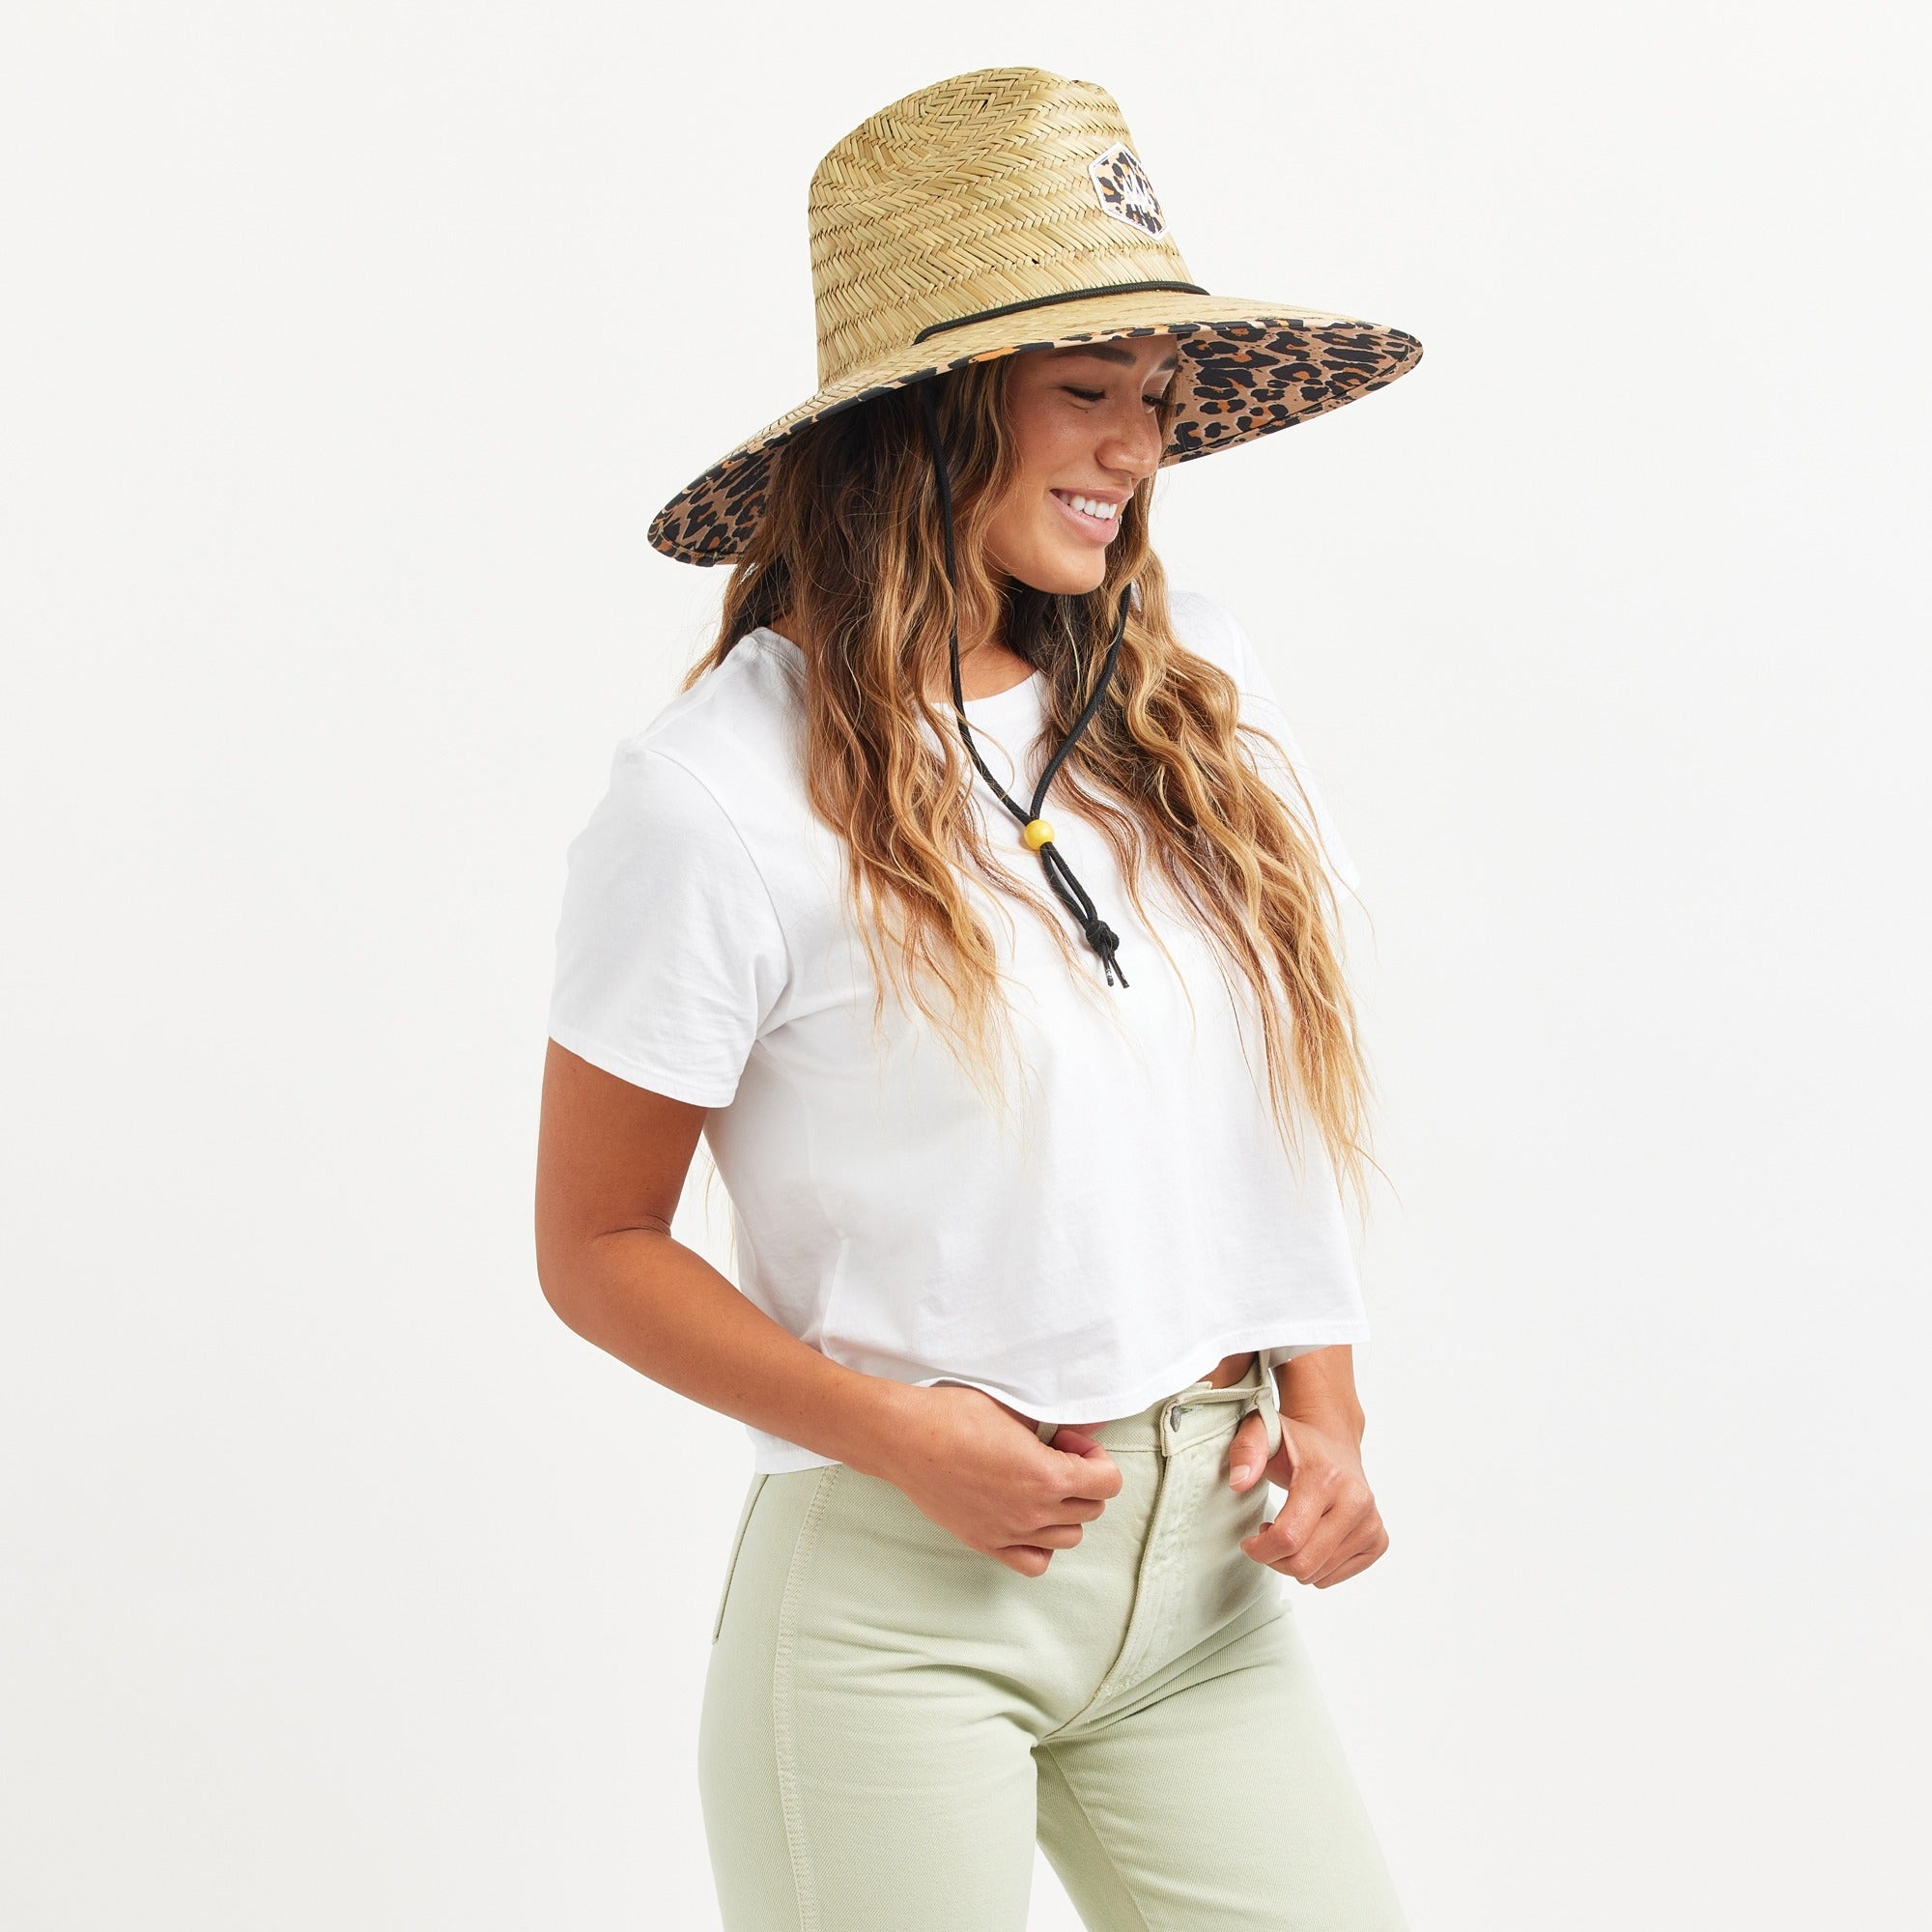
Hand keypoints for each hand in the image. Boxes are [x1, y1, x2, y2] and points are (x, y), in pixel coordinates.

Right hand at [873, 1384, 1122, 1576]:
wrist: (904, 1438)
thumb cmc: (954, 1415)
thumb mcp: (1014, 1407)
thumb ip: (1058, 1420)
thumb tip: (1097, 1421)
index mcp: (1046, 1476)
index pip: (1109, 1483)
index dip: (1095, 1457)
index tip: (1068, 1440)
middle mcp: (1033, 1512)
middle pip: (1091, 1509)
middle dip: (1082, 1479)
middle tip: (1053, 1453)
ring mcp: (1009, 1532)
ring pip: (1068, 1538)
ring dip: (1065, 1511)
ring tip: (1039, 1483)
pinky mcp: (985, 1542)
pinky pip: (1035, 1562)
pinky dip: (1041, 1544)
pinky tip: (1027, 1515)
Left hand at [1226, 1408, 1389, 1587]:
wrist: (1334, 1442)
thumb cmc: (1294, 1444)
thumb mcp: (1262, 1433)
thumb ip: (1246, 1450)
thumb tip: (1239, 1483)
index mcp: (1327, 1478)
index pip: (1288, 1538)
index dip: (1260, 1549)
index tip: (1249, 1541)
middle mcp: (1357, 1501)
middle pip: (1304, 1564)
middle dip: (1275, 1560)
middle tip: (1268, 1536)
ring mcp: (1371, 1523)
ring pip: (1319, 1576)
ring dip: (1294, 1562)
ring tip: (1290, 1531)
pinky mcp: (1378, 1540)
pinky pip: (1334, 1577)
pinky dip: (1315, 1567)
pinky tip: (1310, 1539)